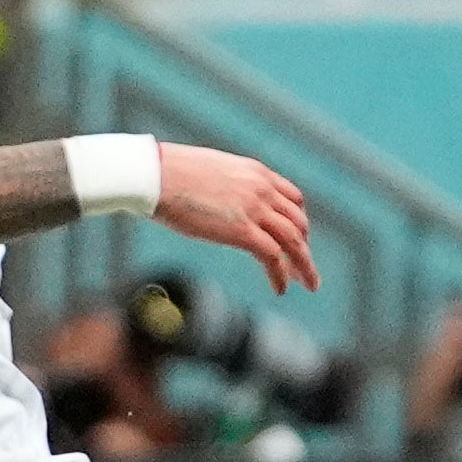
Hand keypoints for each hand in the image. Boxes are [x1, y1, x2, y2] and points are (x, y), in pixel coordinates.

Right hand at [154, 145, 316, 293]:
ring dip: (304, 266)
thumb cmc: (165, 173)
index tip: (299, 235)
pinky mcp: (243, 231)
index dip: (298, 219)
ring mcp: (255, 209)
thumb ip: (224, 186)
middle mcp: (262, 189)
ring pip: (294, 242)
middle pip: (297, 221)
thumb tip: (215, 198)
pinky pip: (273, 257)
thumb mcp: (207, 172)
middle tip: (305, 266)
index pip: (291, 197)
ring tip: (309, 284)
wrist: (152, 174)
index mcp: (255, 172)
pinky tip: (280, 289)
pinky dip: (280, 275)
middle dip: (304, 245)